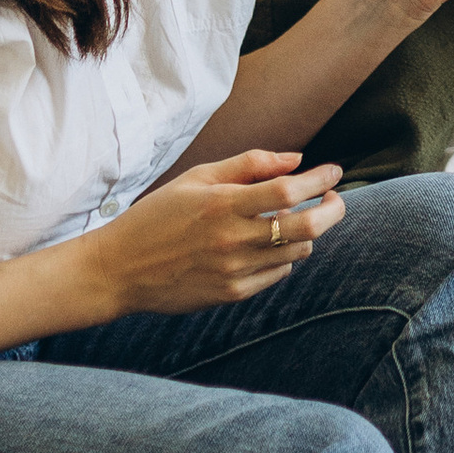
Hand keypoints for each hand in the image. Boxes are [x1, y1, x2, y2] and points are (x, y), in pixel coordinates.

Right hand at [79, 148, 343, 320]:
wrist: (120, 270)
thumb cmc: (158, 216)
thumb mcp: (196, 178)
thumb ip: (248, 165)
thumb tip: (297, 159)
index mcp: (222, 204)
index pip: (288, 190)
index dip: (320, 179)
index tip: (334, 171)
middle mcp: (232, 239)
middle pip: (307, 226)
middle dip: (332, 209)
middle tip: (334, 198)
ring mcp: (234, 271)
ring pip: (297, 252)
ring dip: (306, 232)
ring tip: (289, 219)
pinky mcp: (232, 293)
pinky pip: (277, 273)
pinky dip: (283, 256)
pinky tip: (267, 245)